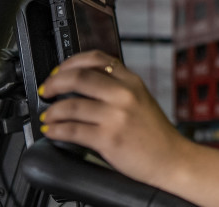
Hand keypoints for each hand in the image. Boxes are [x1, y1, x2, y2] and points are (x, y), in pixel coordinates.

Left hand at [39, 50, 182, 186]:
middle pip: (78, 78)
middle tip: (46, 91)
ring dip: (52, 111)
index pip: (96, 59)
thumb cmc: (155, 134)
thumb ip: (117, 87)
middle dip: (54, 83)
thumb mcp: (141, 99)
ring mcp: (116, 116)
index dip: (70, 62)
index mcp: (132, 82)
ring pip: (71, 105)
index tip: (58, 71)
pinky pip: (72, 130)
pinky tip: (52, 131)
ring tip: (48, 116)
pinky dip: (56, 130)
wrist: (171, 159)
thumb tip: (81, 83)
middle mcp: (124, 95)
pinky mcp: (109, 139)